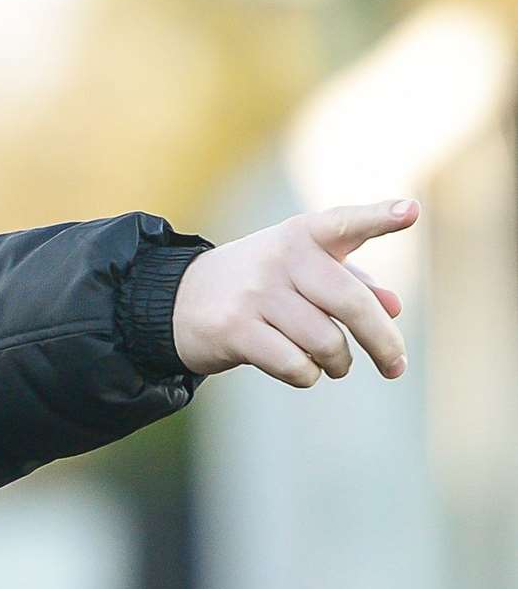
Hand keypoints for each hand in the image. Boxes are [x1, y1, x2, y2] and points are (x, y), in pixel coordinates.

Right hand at [172, 198, 419, 387]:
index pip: (343, 224)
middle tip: (396, 367)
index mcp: (299, 236)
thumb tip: (394, 306)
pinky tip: (301, 369)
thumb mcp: (302, 272)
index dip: (377, 217)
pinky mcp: (234, 329)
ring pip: (326, 343)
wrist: (178, 299)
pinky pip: (296, 366)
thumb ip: (351, 283)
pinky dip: (307, 376)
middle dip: (383, 343)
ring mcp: (254, 293)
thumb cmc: (258, 285)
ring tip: (334, 365)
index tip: (409, 212)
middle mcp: (278, 258)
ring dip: (338, 364)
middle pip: (351, 304)